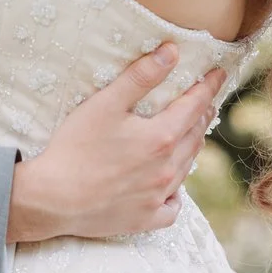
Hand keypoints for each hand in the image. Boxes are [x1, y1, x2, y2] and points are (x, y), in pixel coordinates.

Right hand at [5, 43, 225, 242]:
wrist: (52, 199)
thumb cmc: (75, 147)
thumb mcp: (105, 104)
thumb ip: (140, 76)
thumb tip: (172, 52)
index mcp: (162, 138)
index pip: (195, 106)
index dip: (208, 87)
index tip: (219, 75)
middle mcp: (167, 169)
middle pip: (195, 137)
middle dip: (202, 116)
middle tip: (206, 103)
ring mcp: (158, 197)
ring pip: (186, 169)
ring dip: (191, 149)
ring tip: (191, 137)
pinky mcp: (145, 219)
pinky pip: (172, 208)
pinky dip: (175, 196)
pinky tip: (171, 190)